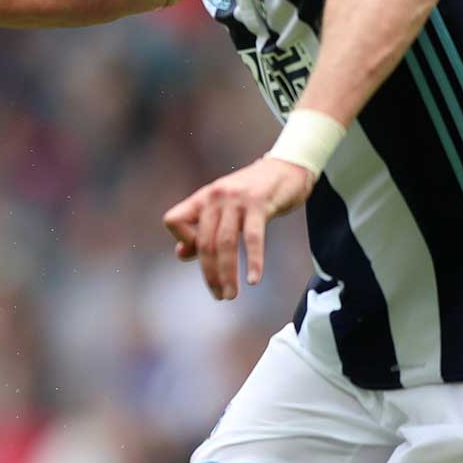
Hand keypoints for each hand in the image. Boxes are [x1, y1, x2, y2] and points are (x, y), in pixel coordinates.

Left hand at [162, 156, 315, 300]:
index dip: (183, 240)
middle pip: (203, 242)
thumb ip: (203, 230)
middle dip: (210, 273)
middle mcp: (214, 197)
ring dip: (227, 273)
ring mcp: (236, 199)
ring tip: (231, 294)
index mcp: (202, 198)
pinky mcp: (259, 203)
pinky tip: (253, 279)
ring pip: (225, 244)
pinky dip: (253, 261)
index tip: (200, 254)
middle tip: (220, 295)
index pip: (173, 221)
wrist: (288, 167)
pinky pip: (252, 238)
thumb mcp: (224, 208)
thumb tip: (180, 255)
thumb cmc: (254, 192)